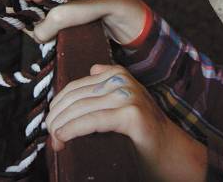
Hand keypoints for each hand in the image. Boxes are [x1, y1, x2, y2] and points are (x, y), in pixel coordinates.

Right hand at [16, 0, 148, 44]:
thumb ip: (43, 26)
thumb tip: (36, 35)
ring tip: (59, 32)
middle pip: (25, 6)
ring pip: (37, 13)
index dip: (17, 16)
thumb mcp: (65, 17)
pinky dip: (52, 25)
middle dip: (33, 24)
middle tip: (48, 35)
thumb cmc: (99, 4)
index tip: (25, 31)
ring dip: (44, 27)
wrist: (124, 6)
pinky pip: (48, 14)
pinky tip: (64, 30)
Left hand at [46, 64, 207, 181]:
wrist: (173, 153)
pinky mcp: (132, 114)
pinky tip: (63, 138)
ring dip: (61, 127)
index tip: (50, 124)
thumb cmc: (144, 133)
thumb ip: (108, 86)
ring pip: (81, 109)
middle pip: (75, 97)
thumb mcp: (126, 102)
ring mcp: (128, 96)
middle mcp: (123, 81)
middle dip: (56, 118)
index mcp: (118, 75)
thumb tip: (92, 69)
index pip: (75, 86)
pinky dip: (73, 130)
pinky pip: (92, 121)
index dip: (57, 105)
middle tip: (49, 137)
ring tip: (54, 142)